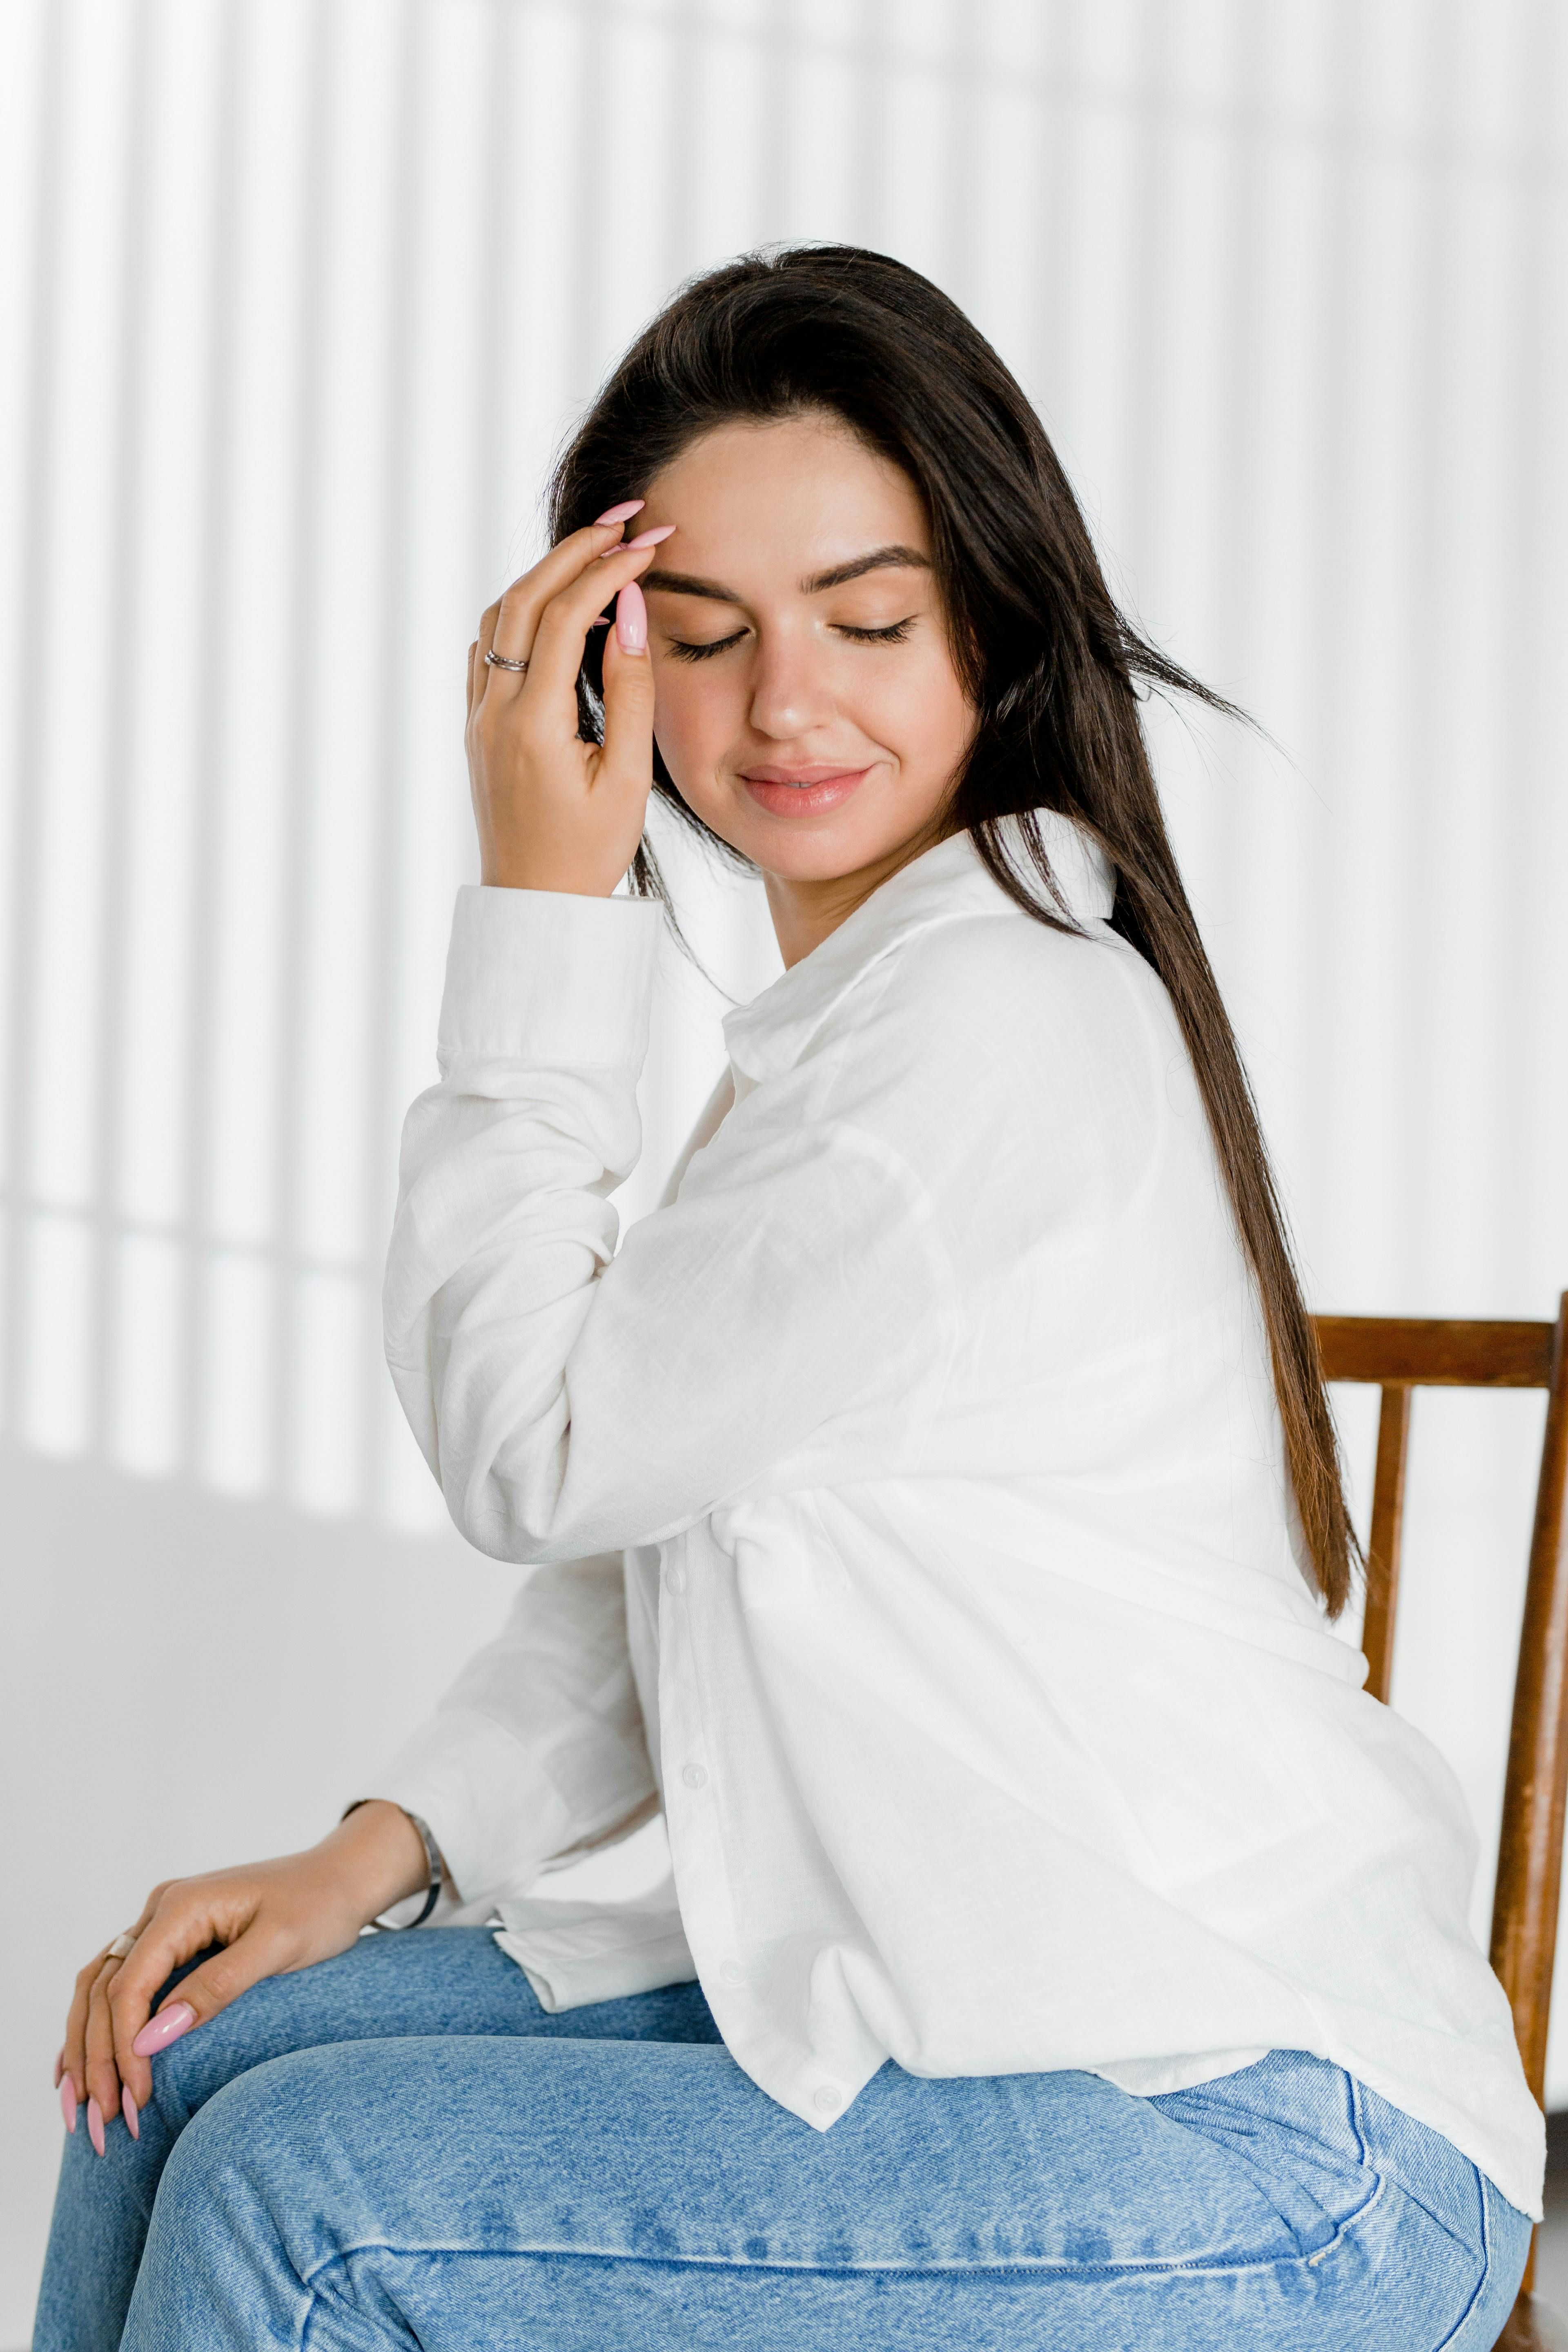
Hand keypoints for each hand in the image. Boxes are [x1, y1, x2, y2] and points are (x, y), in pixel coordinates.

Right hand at [58, 1801, 427, 2151]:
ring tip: (81, 2112)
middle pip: (103, 1991)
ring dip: (86, 2049)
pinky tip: (80, 2070)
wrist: (340, 1878)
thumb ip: (216, 1987)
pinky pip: (115, 1986)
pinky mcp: (170, 1941)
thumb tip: (152, 2038)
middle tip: (102, 2125)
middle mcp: (160, 1910)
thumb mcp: (278, 1947)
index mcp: (181, 1905)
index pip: (128, 1986)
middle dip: (97, 2060)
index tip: (134, 2102)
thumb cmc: (318, 1907)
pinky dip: (96, 2029)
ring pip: (98, 1989)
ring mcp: (161, 1924)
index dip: (123, 2048)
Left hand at [466, 506, 671, 894]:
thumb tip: (627, 612)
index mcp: (531, 722)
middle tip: (625, 520)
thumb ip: (628, 691)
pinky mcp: (478, 726)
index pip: (563, 615)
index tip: (649, 542)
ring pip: (497, 618)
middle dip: (575, 550)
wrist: (536, 904)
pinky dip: (522, 613)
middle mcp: (493, 710)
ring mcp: (478, 716)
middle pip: (522, 599)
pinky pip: (489, 648)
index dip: (607, 569)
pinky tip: (560, 612)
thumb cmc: (588, 852)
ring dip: (545, 577)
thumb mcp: (627, 777)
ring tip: (597, 557)